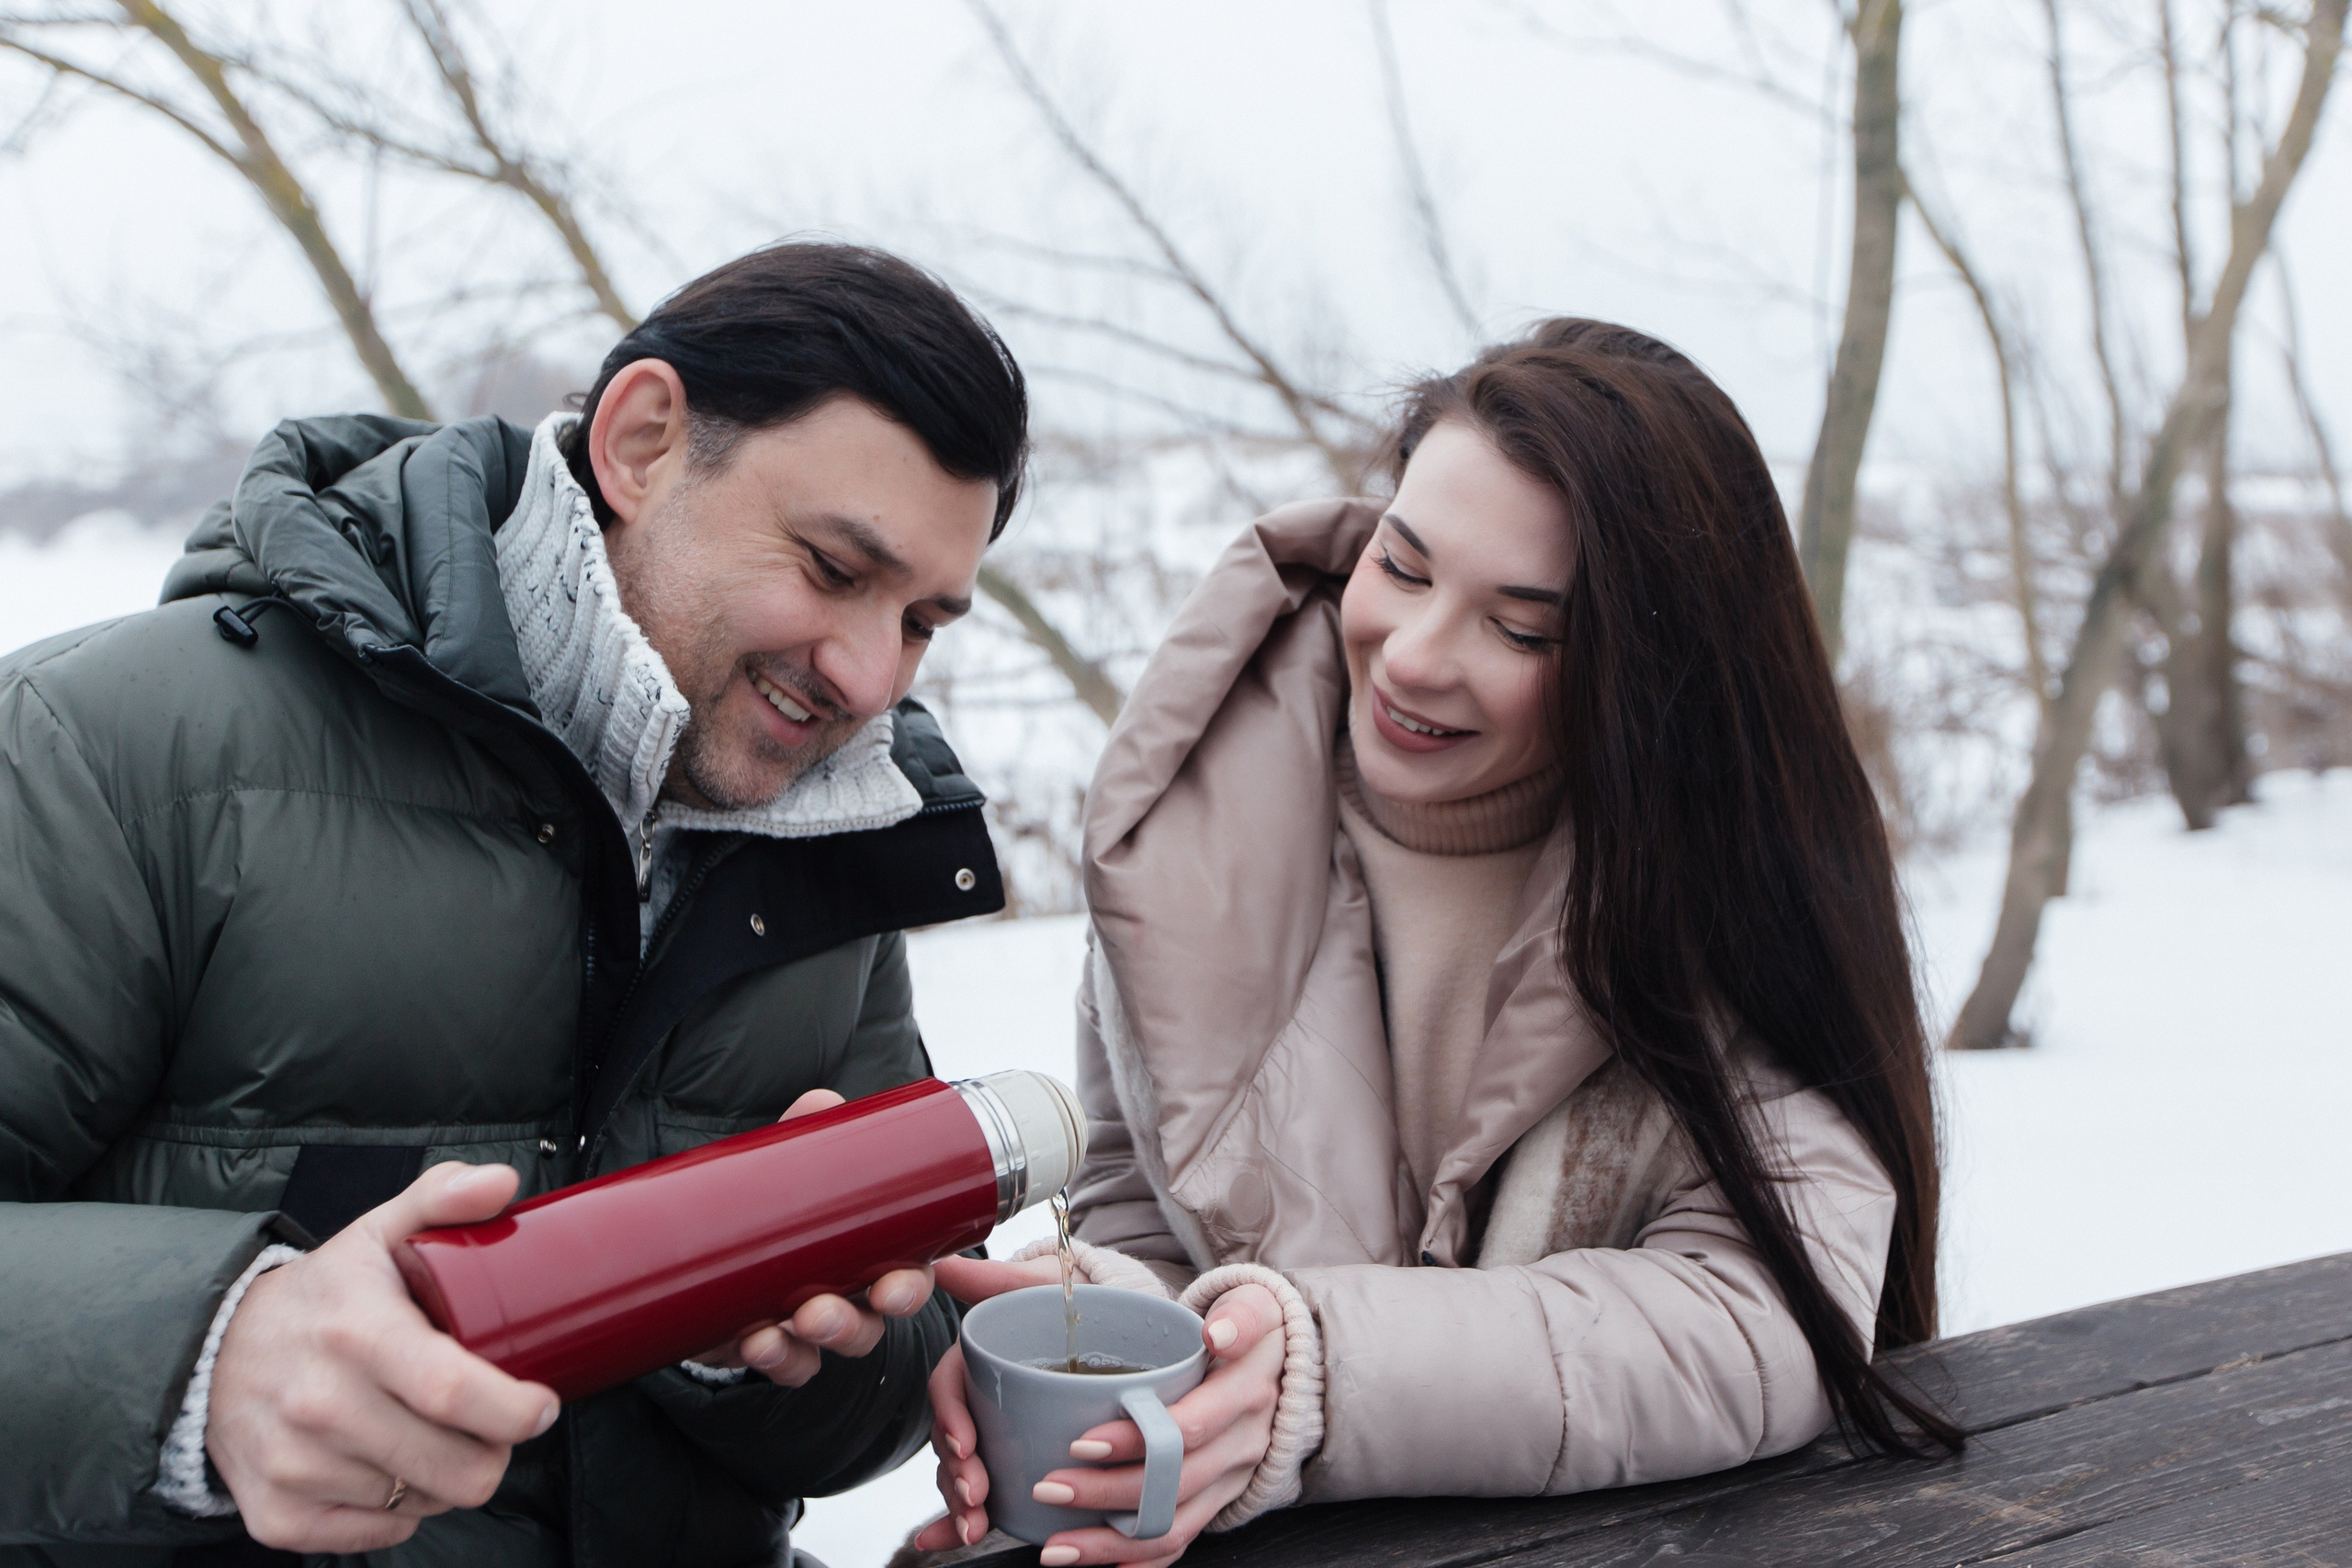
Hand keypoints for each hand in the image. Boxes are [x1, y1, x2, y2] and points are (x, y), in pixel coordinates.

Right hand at [207, 1161, 560, 1553]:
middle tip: (497, 1425)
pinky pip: (378, 1533)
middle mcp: (320, 1405)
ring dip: (447, 1478)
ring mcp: (294, 1467)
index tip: (543, 1405)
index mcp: (357, 1334)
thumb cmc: (322, 1297)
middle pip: (450, 1467)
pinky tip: (395, 1465)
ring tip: (438, 1435)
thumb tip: (501, 1184)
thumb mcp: (376, 1234)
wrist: (215, 1355)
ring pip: (422, 1503)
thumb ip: (442, 1198)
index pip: (450, 1391)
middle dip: (495, 1452)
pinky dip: (402, 1510)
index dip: (513, 1410)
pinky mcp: (277, 1515)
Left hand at [684, 1089, 936, 1386]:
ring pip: (832, 1344)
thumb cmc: (780, 1214)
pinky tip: (754, 1340)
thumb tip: (821, 1103)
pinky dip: (776, 1357)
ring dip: (812, 1340)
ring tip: (782, 1324)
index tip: (891, 1288)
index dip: (908, 1288)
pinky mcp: (777, 1345)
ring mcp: (814, 1326)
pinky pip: (789, 1365)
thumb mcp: (791, 1173)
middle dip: (853, 1322)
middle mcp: (853, 1295)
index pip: (909, 1275)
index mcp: (874, 1254)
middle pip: (873, 1321)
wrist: (722, 1255)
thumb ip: (807, 1141)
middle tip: (820, 1313)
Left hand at [915, 1281, 1286, 1565]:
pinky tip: (1083, 1560)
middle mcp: (1243, 1441)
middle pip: (1172, 1484)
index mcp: (1244, 1385)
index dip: (1135, 1439)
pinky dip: (1129, 1562)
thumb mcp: (1210, 1291)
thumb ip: (1135, 1279)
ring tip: (1051, 1545)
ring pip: (1169, 1527)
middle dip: (1106, 1493)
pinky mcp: (1213, 1503)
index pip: (1188, 1424)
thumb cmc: (1238, 1324)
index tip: (1080, 1441)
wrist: (1289, 1366)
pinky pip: (1173, 1544)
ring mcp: (1229, 1480)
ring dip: (1108, 1543)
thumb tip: (1004, 1272)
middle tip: (1046, 1485)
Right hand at [918, 1253, 1069, 1545]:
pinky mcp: (1016, 1463)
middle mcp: (981, 1401)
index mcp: (978, 1362)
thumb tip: (941, 1262)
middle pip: (952, 1441)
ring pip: (964, 1474)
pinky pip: (985, 1498)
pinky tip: (943, 1543)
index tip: (968, 1444)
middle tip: (975, 1497)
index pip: (949, 1389)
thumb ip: (996, 1280)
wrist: (1127, 1334)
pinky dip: (958, 1523)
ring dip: (958, 1505)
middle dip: (956, 1475)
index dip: (951, 1417)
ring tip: (973, 1527)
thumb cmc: (1077, 1309)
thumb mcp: (1043, 1290)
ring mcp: (997, 1435)